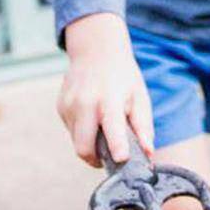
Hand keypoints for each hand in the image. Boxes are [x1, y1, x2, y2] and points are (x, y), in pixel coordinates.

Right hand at [58, 13, 154, 166]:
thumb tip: (148, 153)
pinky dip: (82, 131)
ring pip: (76, 141)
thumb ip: (143, 126)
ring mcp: (69, 105)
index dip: (116, 145)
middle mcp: (85, 102)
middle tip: (108, 156)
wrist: (95, 50)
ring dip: (89, 143)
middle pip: (83, 147)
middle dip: (95, 159)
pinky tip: (91, 115)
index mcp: (109, 99)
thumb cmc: (122, 76)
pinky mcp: (61, 107)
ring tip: (101, 125)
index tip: (121, 158)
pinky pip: (71, 130)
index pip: (112, 127)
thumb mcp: (139, 97)